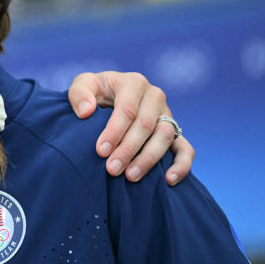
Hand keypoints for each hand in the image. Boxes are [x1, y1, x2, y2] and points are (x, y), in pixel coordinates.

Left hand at [68, 71, 193, 185]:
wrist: (109, 97)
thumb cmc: (94, 93)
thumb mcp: (82, 86)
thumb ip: (79, 94)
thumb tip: (86, 111)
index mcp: (134, 83)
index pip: (127, 109)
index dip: (114, 131)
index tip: (100, 151)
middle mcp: (155, 97)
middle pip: (146, 125)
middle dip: (128, 149)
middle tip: (112, 169)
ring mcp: (167, 114)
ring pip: (165, 136)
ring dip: (148, 159)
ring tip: (130, 176)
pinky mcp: (176, 131)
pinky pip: (186, 149)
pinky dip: (181, 165)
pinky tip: (168, 180)